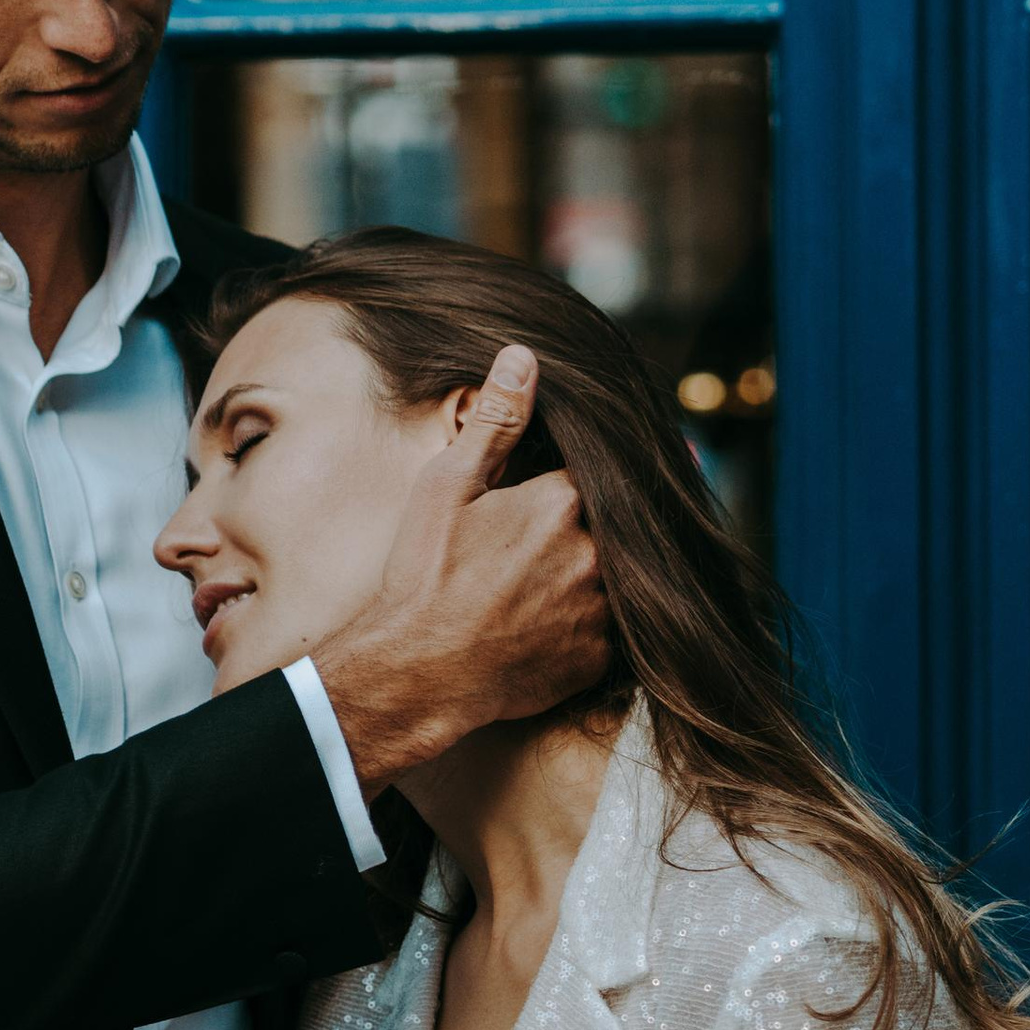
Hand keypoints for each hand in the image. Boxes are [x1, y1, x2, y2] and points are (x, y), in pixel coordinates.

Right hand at [309, 346, 609, 793]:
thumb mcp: (448, 487)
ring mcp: (601, 611)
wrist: (416, 673)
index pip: (595, 472)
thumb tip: (524, 356)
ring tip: (539, 587)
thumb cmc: (424, 577)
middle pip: (610, 526)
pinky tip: (544, 626)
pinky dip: (584, 626)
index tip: (557, 489)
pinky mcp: (598, 659)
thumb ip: (496, 421)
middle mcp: (595, 554)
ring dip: (591, 577)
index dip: (574, 479)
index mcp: (563, 501)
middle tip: (536, 549)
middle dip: (586, 529)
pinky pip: (606, 632)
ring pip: (614, 580)